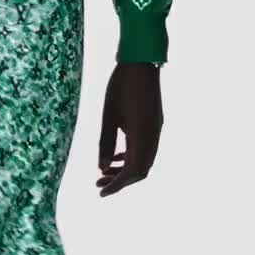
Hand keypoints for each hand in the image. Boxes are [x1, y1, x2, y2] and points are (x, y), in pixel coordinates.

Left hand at [96, 62, 162, 195]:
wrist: (141, 62)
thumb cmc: (120, 86)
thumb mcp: (108, 116)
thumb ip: (106, 143)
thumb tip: (102, 167)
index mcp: (143, 138)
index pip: (132, 173)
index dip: (116, 185)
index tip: (100, 192)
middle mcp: (153, 138)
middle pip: (140, 171)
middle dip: (120, 180)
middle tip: (98, 182)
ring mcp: (156, 131)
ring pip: (144, 160)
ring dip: (125, 169)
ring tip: (104, 171)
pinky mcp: (155, 123)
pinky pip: (145, 149)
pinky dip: (131, 156)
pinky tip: (117, 155)